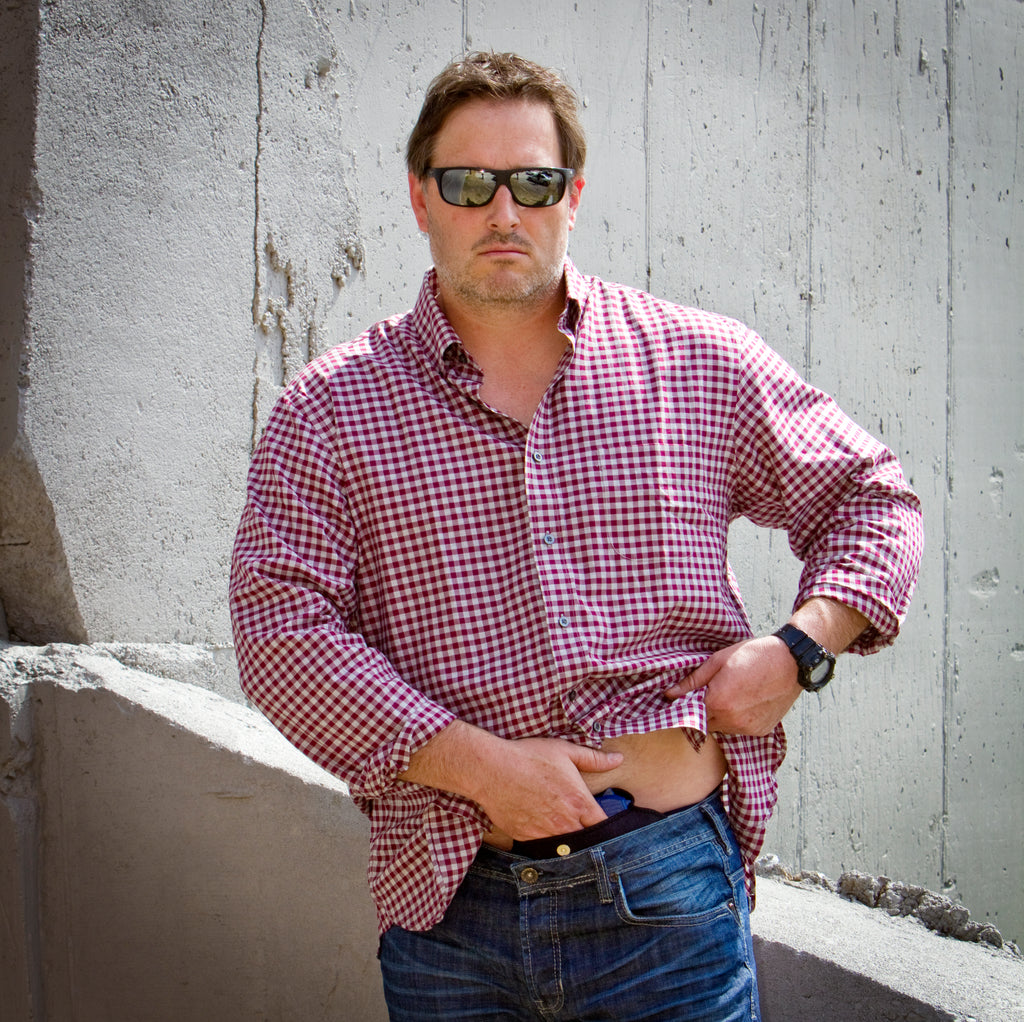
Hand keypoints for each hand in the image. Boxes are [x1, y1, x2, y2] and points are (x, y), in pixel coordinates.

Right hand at [472, 737, 623, 840]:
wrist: (492, 769)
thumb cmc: (529, 757)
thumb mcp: (565, 751)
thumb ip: (594, 759)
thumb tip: (618, 759)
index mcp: (579, 802)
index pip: (604, 826)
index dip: (606, 825)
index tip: (602, 820)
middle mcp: (565, 823)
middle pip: (587, 841)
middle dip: (587, 834)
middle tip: (583, 825)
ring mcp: (545, 833)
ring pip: (566, 847)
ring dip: (568, 839)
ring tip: (562, 826)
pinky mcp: (526, 838)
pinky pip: (543, 846)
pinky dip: (546, 840)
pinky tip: (542, 826)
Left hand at [663, 635, 800, 735]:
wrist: (791, 662)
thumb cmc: (754, 656)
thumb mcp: (718, 661)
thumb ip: (692, 681)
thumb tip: (670, 694)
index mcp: (717, 702)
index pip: (689, 714)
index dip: (686, 705)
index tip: (686, 697)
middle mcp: (731, 720)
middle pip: (704, 723)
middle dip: (703, 710)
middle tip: (712, 692)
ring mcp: (746, 728)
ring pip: (722, 727)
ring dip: (721, 715)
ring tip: (733, 694)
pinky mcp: (760, 731)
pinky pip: (740, 730)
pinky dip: (738, 719)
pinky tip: (746, 701)